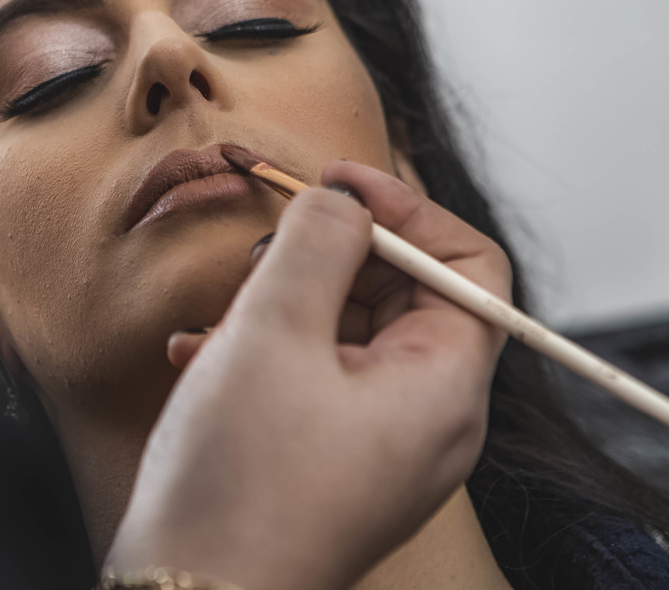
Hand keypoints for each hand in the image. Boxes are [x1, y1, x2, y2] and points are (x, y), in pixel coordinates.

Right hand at [104, 160, 510, 589]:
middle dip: (330, 257)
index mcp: (444, 387)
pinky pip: (315, 379)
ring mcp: (379, 446)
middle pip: (405, 295)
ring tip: (219, 319)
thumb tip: (343, 203)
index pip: (469, 266)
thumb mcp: (274, 332)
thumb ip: (318, 243)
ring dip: (282, 305)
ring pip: (349, 334)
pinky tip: (199, 355)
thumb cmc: (239, 484)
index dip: (406, 210)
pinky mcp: (331, 463)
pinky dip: (264, 353)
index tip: (336, 184)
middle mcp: (427, 419)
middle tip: (260, 252)